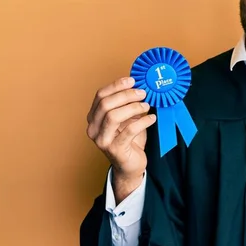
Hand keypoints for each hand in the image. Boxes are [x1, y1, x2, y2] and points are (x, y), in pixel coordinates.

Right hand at [86, 77, 155, 199]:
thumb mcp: (127, 118)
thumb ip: (127, 103)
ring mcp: (102, 140)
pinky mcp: (115, 150)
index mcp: (94, 118)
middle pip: (106, 104)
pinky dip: (143, 122)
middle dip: (126, 95)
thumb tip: (139, 85)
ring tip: (147, 105)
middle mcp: (93, 129)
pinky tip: (152, 118)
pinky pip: (129, 131)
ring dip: (133, 108)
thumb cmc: (129, 139)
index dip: (116, 86)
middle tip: (143, 93)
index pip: (100, 95)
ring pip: (113, 117)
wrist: (130, 165)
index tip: (133, 80)